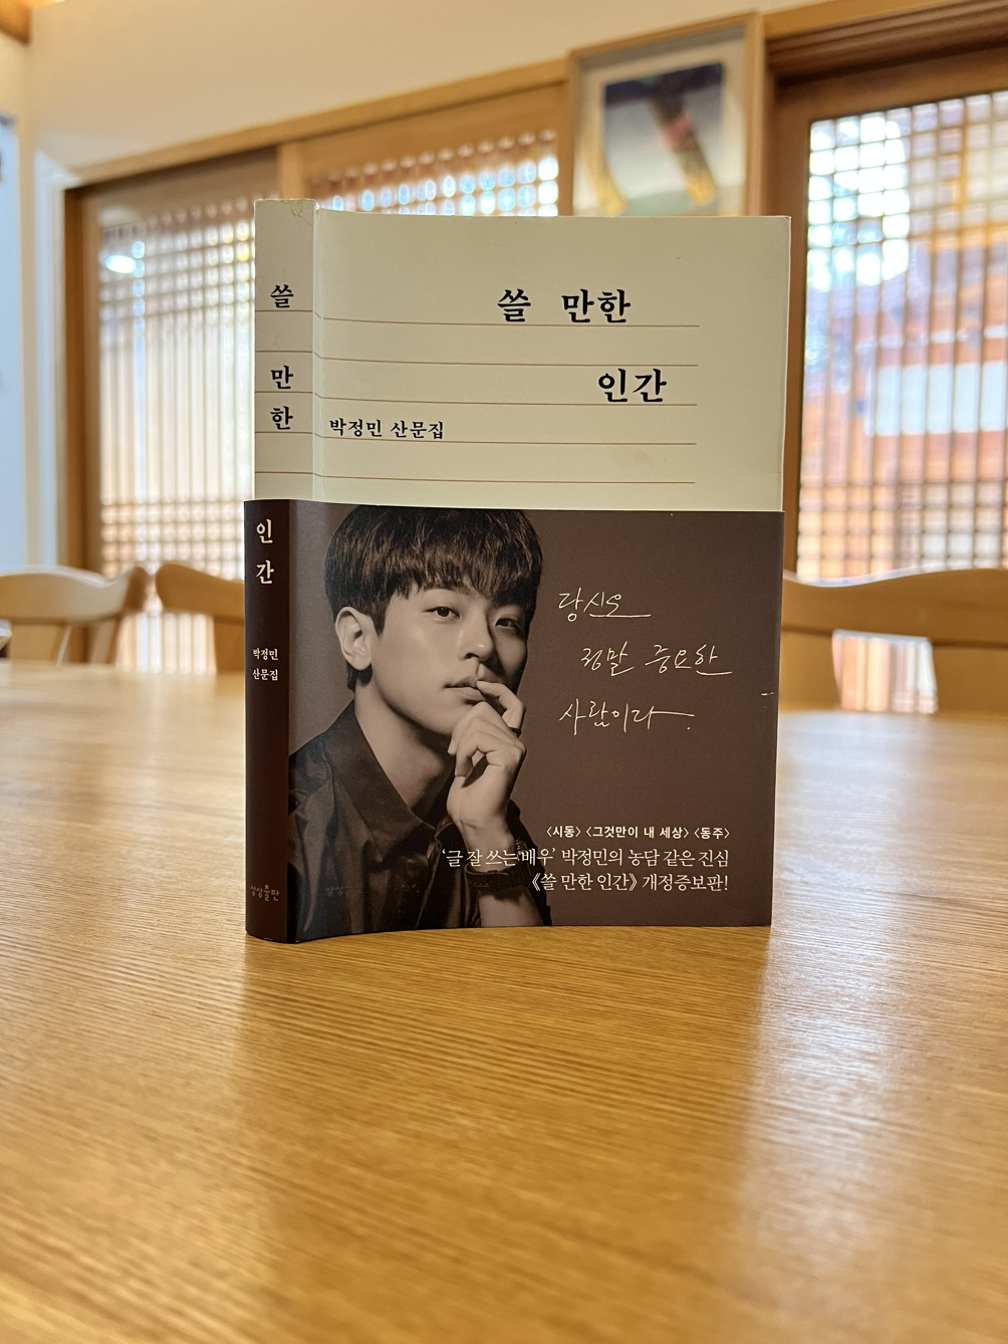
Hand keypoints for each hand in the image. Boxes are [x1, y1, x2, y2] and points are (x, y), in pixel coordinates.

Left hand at [446, 681, 525, 856]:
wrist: (474, 821)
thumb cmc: (468, 794)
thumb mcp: (468, 754)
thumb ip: (473, 731)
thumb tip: (472, 702)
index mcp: (509, 739)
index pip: (512, 703)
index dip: (497, 688)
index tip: (479, 681)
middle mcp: (517, 741)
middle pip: (483, 709)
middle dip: (460, 728)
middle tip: (455, 754)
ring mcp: (516, 748)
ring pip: (478, 721)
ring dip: (460, 744)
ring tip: (461, 767)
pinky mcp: (509, 756)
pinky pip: (478, 738)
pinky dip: (464, 753)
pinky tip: (464, 772)